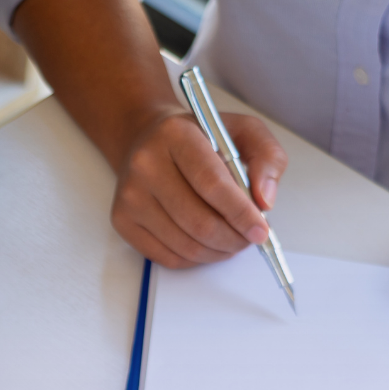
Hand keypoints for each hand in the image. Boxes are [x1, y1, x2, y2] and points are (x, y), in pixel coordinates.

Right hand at [110, 109, 286, 269]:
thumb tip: (264, 200)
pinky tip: (207, 244)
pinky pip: (167, 257)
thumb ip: (266, 157)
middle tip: (249, 238)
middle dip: (233, 239)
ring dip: (218, 252)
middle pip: (198, 221)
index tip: (261, 230)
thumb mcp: (242, 131)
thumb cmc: (198, 137)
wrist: (146, 137)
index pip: (212, 184)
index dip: (241, 213)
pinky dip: (195, 259)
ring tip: (231, 240)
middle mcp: (146, 164)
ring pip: (185, 245)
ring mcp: (130, 196)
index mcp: (175, 135)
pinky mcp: (122, 220)